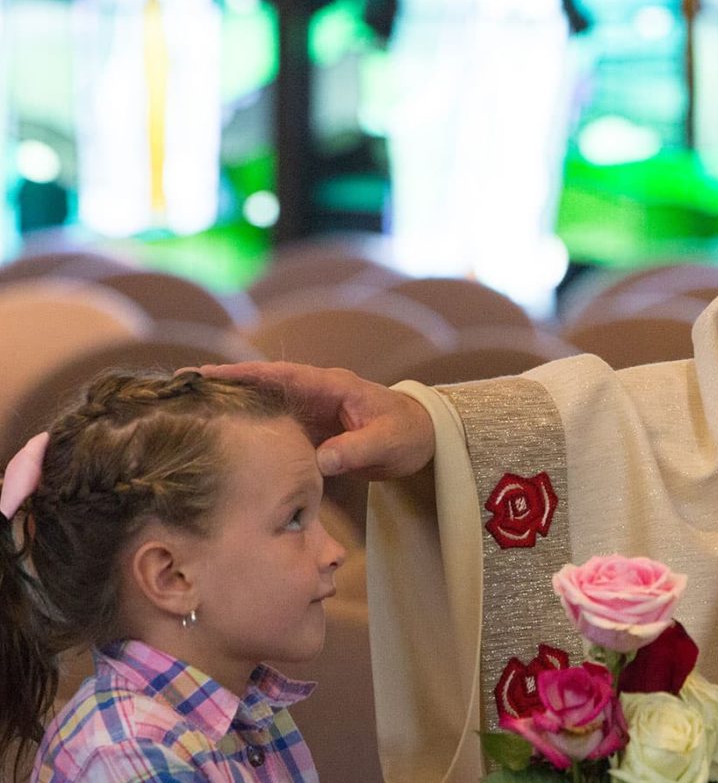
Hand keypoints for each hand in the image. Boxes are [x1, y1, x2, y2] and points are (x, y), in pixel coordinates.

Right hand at [200, 362, 435, 480]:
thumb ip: (356, 449)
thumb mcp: (387, 442)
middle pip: (262, 387)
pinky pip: (274, 429)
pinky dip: (249, 432)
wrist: (423, 439)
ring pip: (263, 408)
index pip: (281, 375)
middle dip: (223, 386)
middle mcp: (315, 394)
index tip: (208, 374)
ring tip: (185, 412)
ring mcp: (310, 413)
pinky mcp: (310, 432)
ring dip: (230, 408)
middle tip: (178, 387)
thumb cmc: (408, 434)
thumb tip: (321, 460)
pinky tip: (221, 441)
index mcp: (331, 386)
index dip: (245, 374)